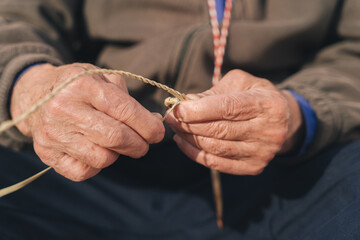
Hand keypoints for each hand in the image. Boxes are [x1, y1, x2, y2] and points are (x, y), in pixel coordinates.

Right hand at [10, 63, 164, 180]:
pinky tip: (97, 151)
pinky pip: (84, 171)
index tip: (158, 133)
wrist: (34, 95)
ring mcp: (54, 133)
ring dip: (118, 154)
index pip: (124, 110)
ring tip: (117, 143)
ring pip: (102, 158)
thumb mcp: (101, 78)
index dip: (148, 126)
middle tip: (144, 143)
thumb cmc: (77, 86)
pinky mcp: (47, 153)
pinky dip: (97, 166)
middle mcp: (65, 109)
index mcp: (82, 85)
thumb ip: (128, 99)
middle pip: (116, 137)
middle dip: (139, 144)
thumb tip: (155, 122)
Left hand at [166, 70, 303, 174]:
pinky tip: (183, 142)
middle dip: (189, 124)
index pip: (228, 108)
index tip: (177, 109)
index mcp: (268, 104)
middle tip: (170, 118)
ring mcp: (262, 152)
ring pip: (216, 148)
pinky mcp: (254, 167)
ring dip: (189, 139)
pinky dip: (195, 154)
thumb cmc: (255, 96)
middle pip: (220, 130)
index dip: (199, 110)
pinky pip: (218, 164)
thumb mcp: (240, 83)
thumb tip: (186, 103)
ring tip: (175, 128)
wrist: (282, 120)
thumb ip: (214, 92)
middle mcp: (269, 131)